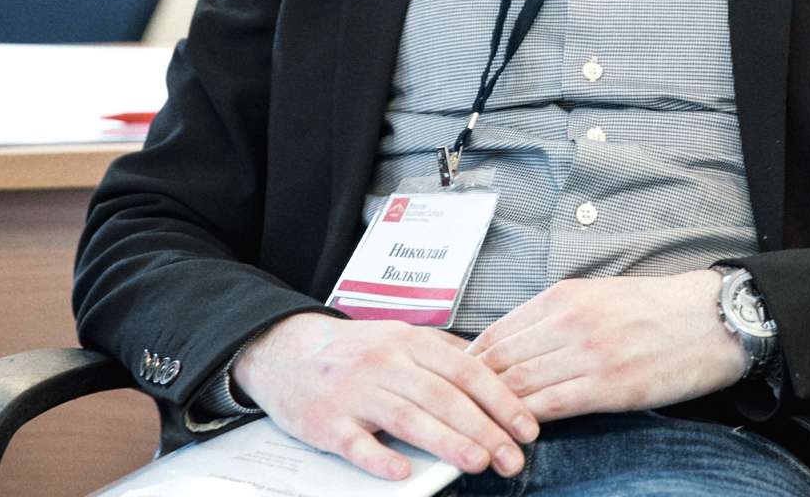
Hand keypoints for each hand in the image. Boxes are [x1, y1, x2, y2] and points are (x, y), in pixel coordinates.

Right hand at [230, 313, 538, 481]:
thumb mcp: (397, 337)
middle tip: (512, 457)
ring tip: (478, 462)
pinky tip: (403, 472)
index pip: (465, 370)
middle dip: (484, 428)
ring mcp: (354, 391)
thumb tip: (491, 372)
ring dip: (446, 441)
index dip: (500, 399)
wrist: (283, 351)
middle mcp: (384, 362)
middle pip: (442, 396)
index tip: (526, 427)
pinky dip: (379, 457)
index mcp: (408, 341)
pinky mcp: (326, 421)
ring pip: (407, 417)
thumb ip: (441, 353)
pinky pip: (355, 442)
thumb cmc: (351, 351)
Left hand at [466, 270, 746, 420]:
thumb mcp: (597, 295)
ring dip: (494, 412)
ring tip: (476, 432)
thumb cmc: (657, 308)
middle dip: (472, 391)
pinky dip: (528, 422)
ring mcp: (589, 354)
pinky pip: (553, 406)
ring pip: (520, 385)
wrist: (712, 319)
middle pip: (501, 361)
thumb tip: (517, 343)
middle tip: (454, 414)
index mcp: (562, 297)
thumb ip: (555, 317)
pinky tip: (516, 434)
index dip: (469, 363)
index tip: (455, 383)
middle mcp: (569, 322)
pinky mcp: (612, 386)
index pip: (497, 333)